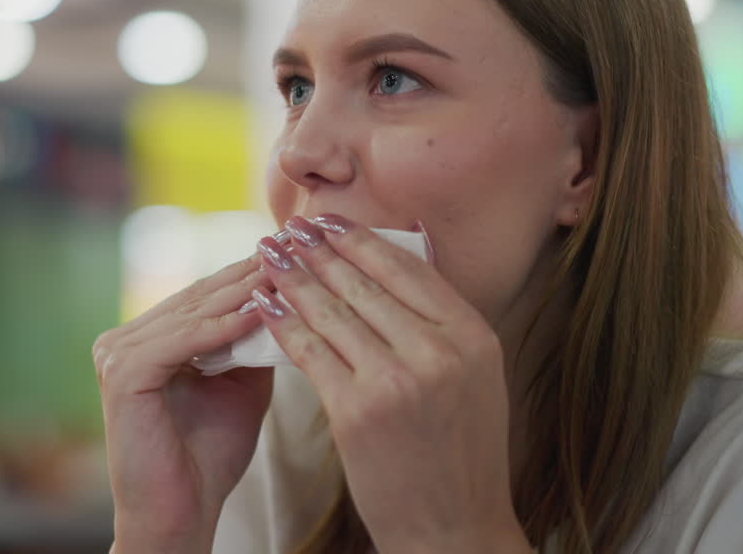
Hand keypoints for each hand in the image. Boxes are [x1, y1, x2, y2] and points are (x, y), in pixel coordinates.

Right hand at [94, 253, 274, 552]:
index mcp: (146, 339)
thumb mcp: (241, 384)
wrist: (181, 513)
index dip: (251, 273)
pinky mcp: (122, 374)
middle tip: (296, 245)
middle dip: (251, 272)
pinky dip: (220, 326)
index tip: (298, 251)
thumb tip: (289, 292)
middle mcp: (124, 340)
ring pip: (192, 313)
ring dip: (242, 291)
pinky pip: (180, 340)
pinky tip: (257, 310)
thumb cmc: (209, 457)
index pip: (205, 295)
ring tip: (286, 270)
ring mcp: (116, 354)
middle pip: (199, 296)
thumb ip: (252, 340)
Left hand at [253, 215, 531, 553]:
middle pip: (365, 284)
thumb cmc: (461, 453)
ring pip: (333, 312)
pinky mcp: (356, 412)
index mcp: (473, 337)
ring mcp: (396, 381)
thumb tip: (401, 260)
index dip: (362, 240)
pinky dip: (284, 324)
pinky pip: (311, 352)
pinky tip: (266, 305)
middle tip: (290, 227)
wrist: (454, 529)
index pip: (408, 270)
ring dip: (294, 278)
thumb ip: (443, 324)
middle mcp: (438, 353)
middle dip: (319, 251)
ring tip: (269, 255)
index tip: (331, 220)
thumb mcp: (475, 377)